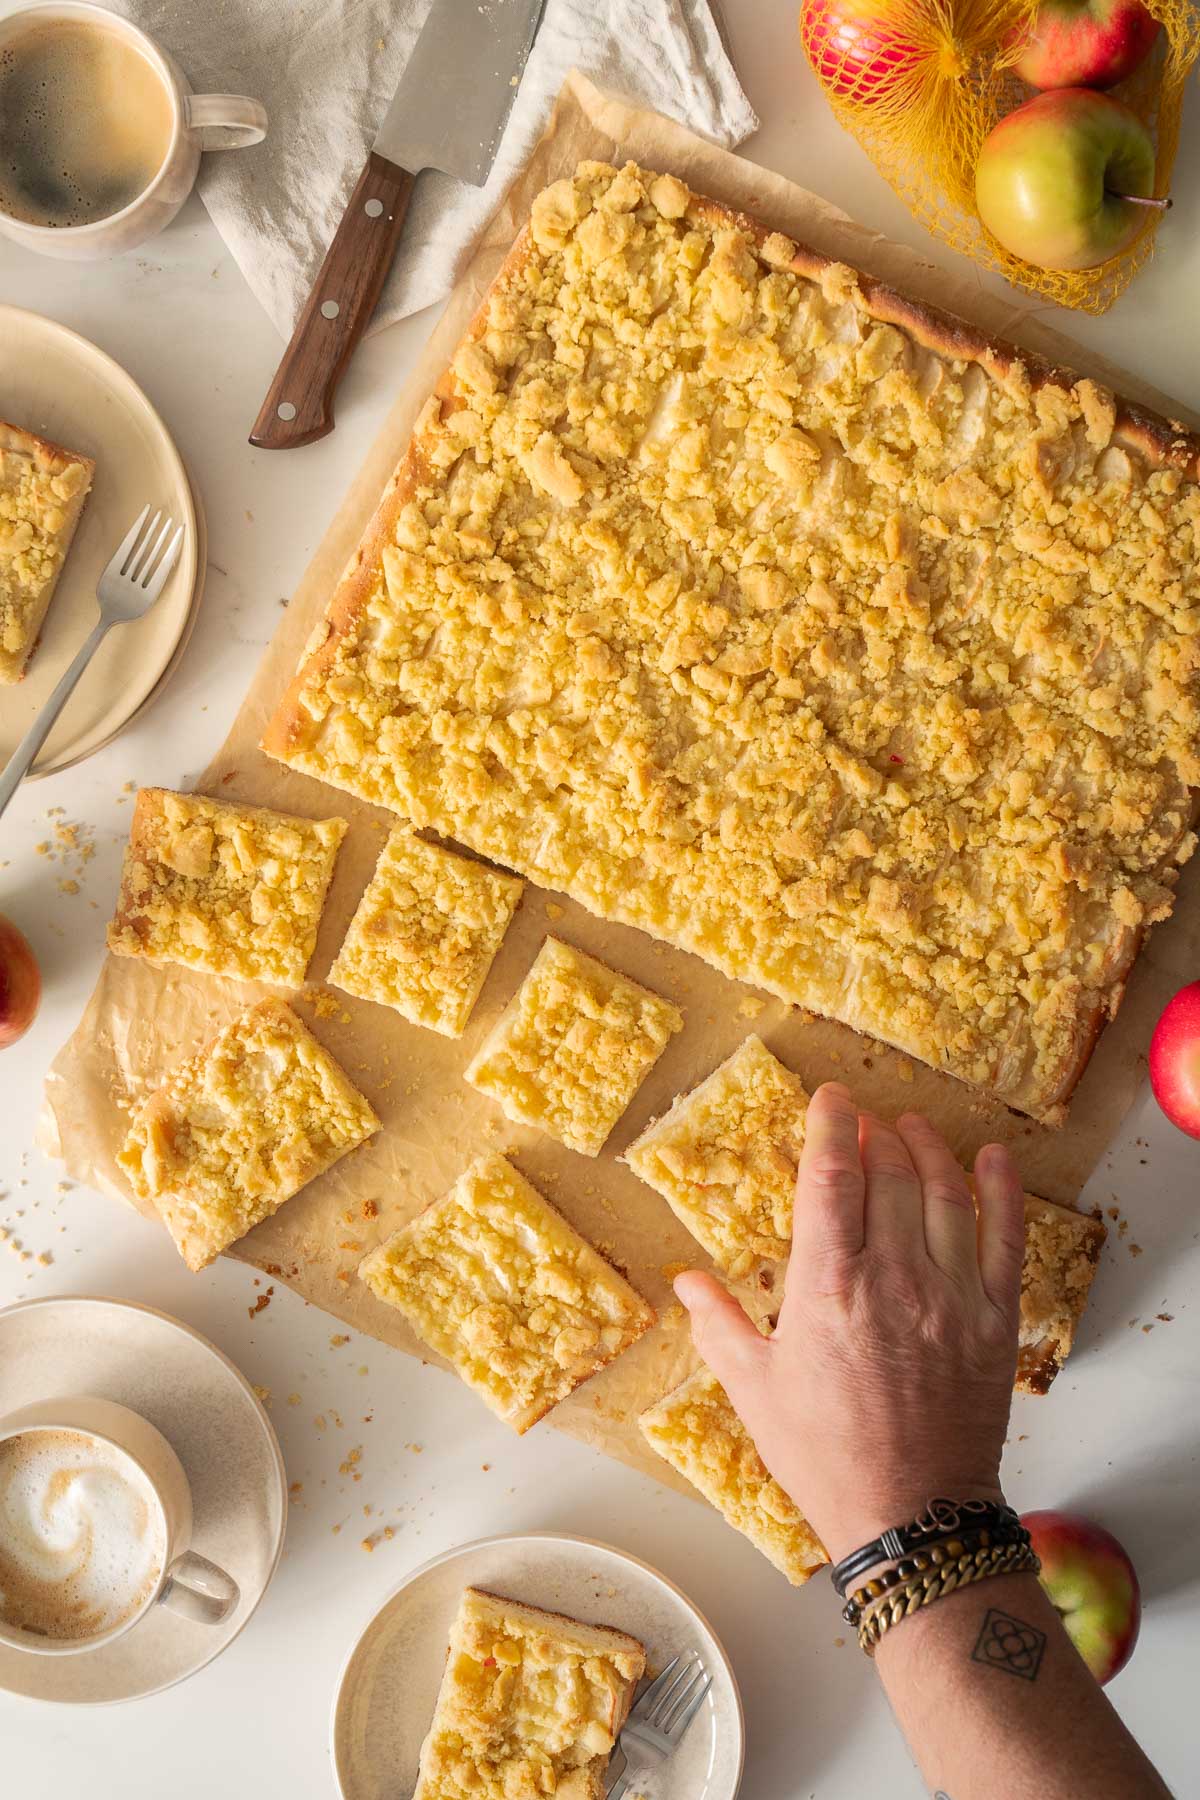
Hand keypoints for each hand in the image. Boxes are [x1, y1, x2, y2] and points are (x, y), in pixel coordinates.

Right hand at [674, 1082, 1026, 1564]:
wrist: (913, 1518)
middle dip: (875, 1135)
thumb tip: (686, 1281)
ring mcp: (951, 1298)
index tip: (831, 1098)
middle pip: (888, 1176)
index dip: (831, 1126)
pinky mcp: (993, 1322)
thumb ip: (720, 1325)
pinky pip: (1005, 1239)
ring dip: (928, 1150)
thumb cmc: (826, 1457)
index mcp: (827, 1289)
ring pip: (945, 1195)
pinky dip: (1002, 1192)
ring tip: (913, 1128)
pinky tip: (993, 1160)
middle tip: (866, 1119)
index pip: (830, 1178)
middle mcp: (893, 1280)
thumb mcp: (755, 1392)